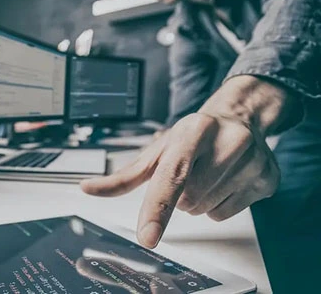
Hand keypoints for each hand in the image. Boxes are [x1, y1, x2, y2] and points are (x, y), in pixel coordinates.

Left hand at [81, 76, 295, 248]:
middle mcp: (227, 142)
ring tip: (206, 174)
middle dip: (180, 195)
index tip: (148, 236)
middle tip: (189, 172)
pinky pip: (225, 215)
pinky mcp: (267, 179)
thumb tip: (86, 188)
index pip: (171, 176)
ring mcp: (252, 160)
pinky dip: (217, 206)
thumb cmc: (193, 136)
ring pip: (205, 211)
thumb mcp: (157, 149)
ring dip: (197, 201)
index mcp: (193, 130)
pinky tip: (224, 181)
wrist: (240, 118)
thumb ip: (123, 176)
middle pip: (186, 201)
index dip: (157, 208)